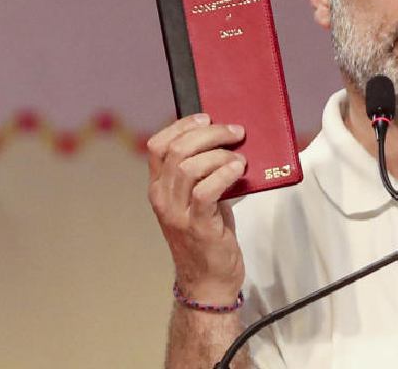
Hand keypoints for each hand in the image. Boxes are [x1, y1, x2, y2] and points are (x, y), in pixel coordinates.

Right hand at [147, 113, 247, 303]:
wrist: (209, 280)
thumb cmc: (210, 233)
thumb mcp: (201, 197)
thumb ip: (205, 172)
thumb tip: (228, 139)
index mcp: (159, 187)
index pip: (158, 145)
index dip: (181, 125)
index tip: (206, 117)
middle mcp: (162, 198)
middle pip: (177, 150)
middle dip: (209, 134)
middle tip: (235, 132)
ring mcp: (177, 213)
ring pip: (189, 167)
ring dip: (219, 154)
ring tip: (240, 158)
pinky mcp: (197, 226)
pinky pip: (206, 191)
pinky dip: (224, 174)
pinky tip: (238, 170)